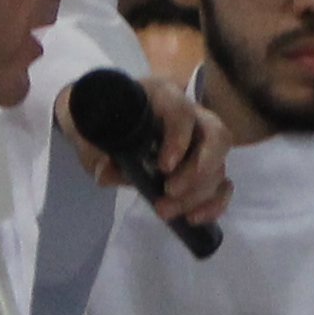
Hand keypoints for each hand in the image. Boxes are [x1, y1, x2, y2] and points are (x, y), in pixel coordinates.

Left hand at [57, 73, 230, 235]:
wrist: (104, 124)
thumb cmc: (102, 121)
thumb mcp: (92, 131)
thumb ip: (96, 150)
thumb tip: (106, 172)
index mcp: (162, 96)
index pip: (182, 112)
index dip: (179, 139)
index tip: (163, 167)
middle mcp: (191, 116)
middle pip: (216, 138)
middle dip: (197, 171)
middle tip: (169, 192)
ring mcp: (201, 143)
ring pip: (218, 167)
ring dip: (196, 195)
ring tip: (164, 211)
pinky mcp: (203, 168)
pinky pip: (221, 186)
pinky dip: (213, 205)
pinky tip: (193, 218)